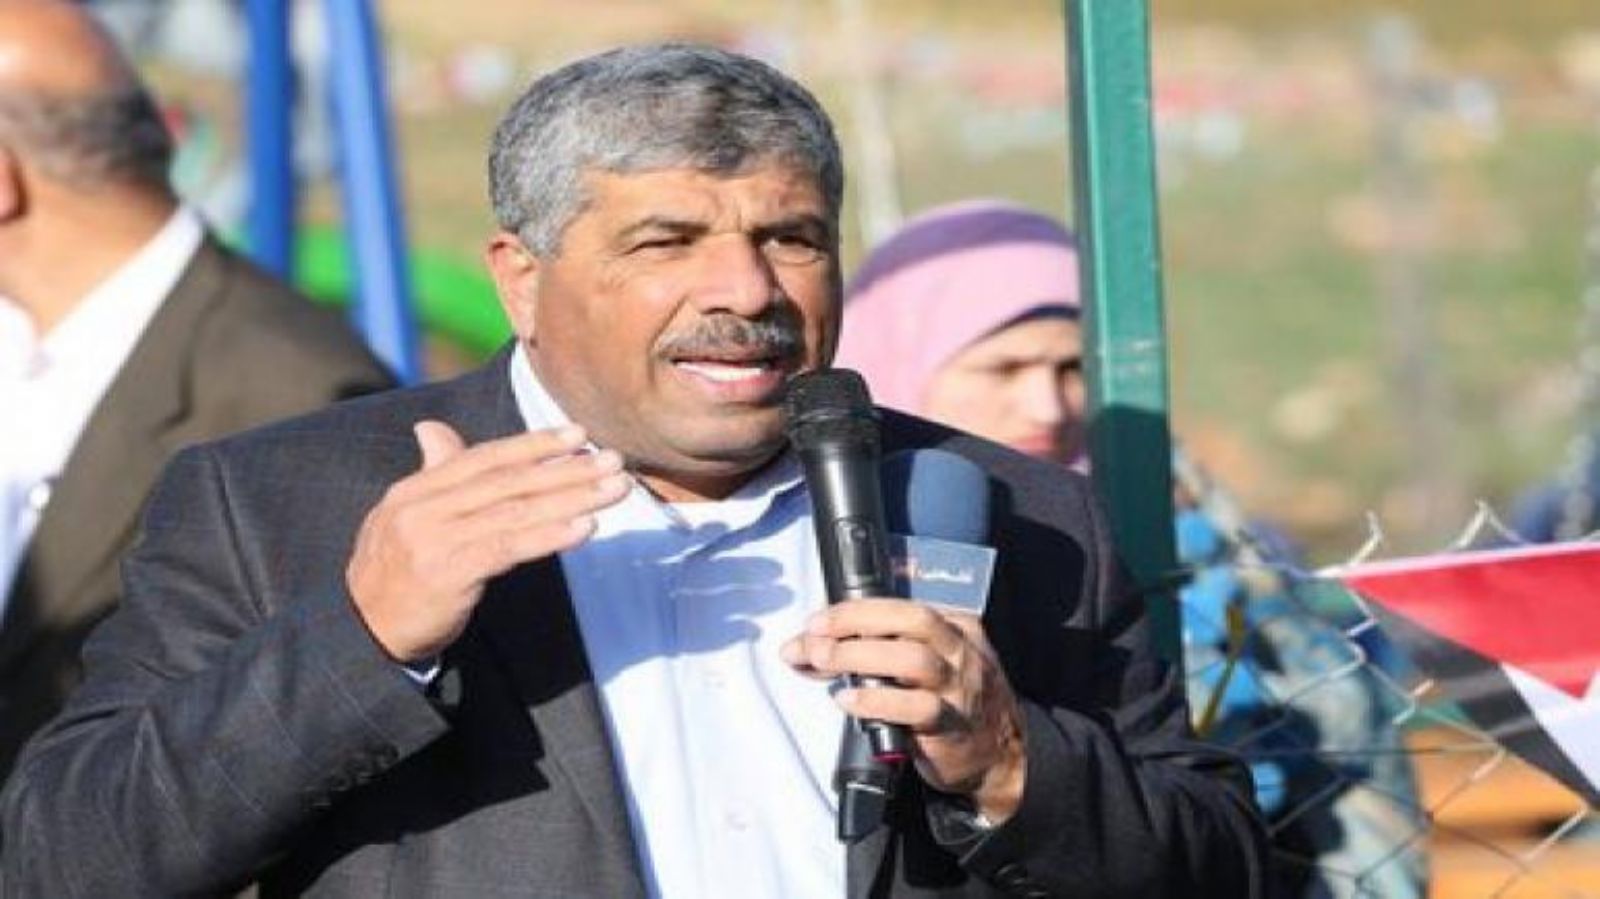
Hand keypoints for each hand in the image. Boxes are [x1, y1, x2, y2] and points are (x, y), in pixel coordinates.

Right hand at [346, 420, 630, 661]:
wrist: (360, 633)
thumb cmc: (396, 575)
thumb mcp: (407, 518)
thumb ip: (433, 476)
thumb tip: (433, 429)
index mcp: (415, 490)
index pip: (484, 458)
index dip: (533, 444)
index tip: (579, 434)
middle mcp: (423, 508)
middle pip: (508, 481)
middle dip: (566, 469)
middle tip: (614, 460)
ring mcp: (433, 540)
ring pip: (515, 511)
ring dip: (572, 498)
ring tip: (614, 491)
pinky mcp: (448, 574)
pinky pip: (509, 548)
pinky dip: (551, 536)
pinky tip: (585, 528)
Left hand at [781, 599, 1026, 822]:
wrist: (999, 755)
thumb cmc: (952, 703)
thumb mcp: (929, 664)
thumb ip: (880, 650)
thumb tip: (811, 646)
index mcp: (954, 627)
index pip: (901, 606)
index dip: (854, 610)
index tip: (816, 620)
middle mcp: (959, 651)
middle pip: (911, 621)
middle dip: (857, 621)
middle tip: (815, 635)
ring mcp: (958, 688)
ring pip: (913, 660)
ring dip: (860, 657)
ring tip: (823, 661)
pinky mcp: (950, 725)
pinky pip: (916, 707)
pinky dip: (876, 701)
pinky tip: (849, 700)